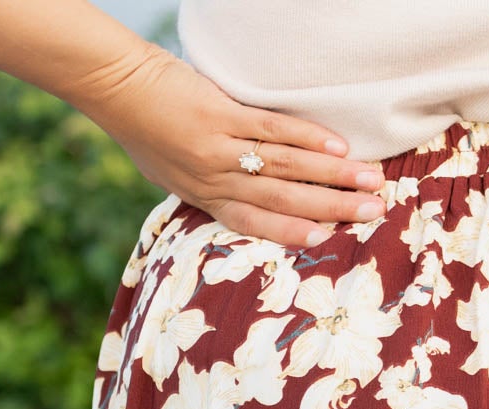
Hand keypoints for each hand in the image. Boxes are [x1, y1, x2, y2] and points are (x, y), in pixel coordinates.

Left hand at [79, 43, 385, 247]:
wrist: (114, 88)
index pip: (256, 223)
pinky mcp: (220, 115)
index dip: (294, 234)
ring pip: (286, 168)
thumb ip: (204, 189)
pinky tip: (337, 146)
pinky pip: (271, 130)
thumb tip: (233, 199)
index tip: (330, 240)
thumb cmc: (141, 130)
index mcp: (204, 198)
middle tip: (374, 213)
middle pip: (283, 200)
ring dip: (332, 176)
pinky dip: (306, 138)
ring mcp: (219, 148)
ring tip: (370, 179)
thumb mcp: (170, 174)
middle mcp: (215, 180)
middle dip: (332, 208)